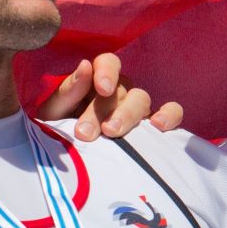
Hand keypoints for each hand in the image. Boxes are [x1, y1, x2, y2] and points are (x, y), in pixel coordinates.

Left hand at [38, 54, 183, 140]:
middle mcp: (120, 90)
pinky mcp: (153, 127)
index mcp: (96, 80)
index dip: (107, 72)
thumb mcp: (54, 112)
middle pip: (122, 89)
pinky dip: (169, 115)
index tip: (102, 89)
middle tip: (86, 132)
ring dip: (127, 116)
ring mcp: (138, 108)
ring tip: (112, 133)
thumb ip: (68, 91)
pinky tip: (158, 127)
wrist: (68, 164)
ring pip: (142, 100)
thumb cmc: (58, 130)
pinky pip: (172, 113)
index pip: (108, 63)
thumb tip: (85, 65)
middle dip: (103, 110)